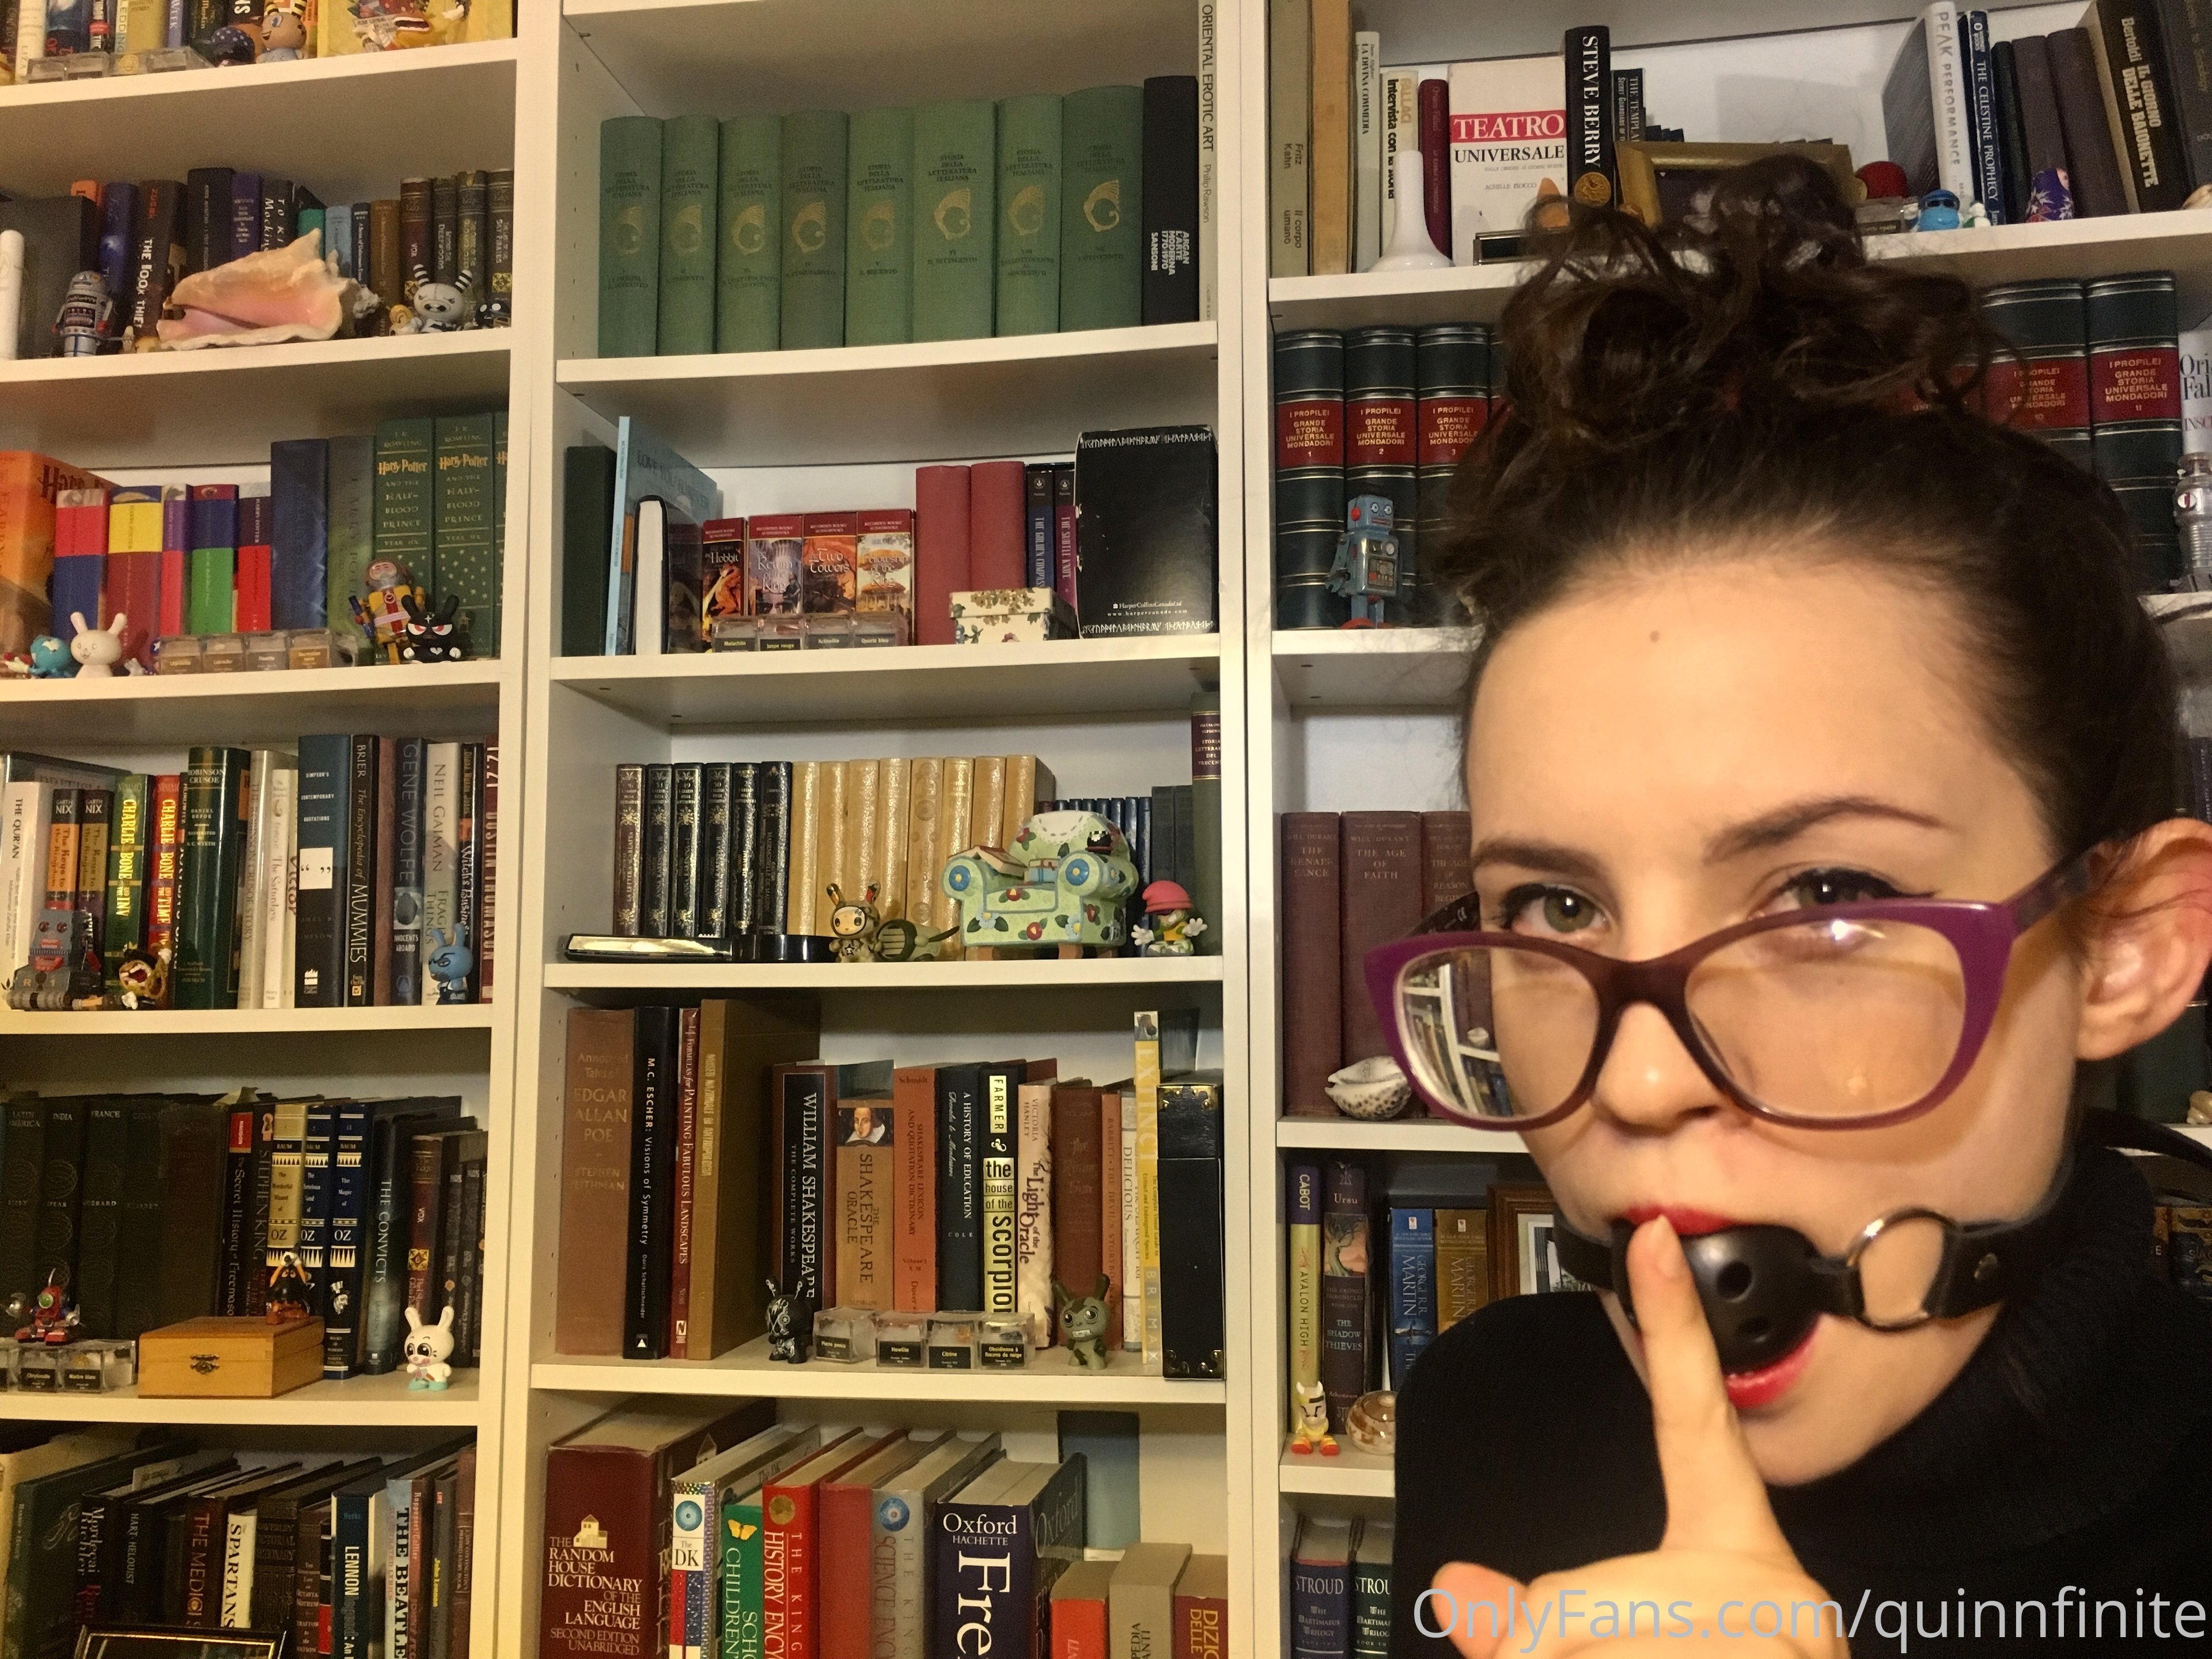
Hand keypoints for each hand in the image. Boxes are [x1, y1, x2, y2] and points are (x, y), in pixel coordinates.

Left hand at [1424, 1218, 1847, 1656]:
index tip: (1649, 1234)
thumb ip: (1537, 1625)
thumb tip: (1453, 1582)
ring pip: (1593, 1651)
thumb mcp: (1612, 1651)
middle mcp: (1771, 1594)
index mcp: (1735, 1564)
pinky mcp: (1783, 1653)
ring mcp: (1788, 1638)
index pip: (1695, 1428)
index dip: (1675, 1330)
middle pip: (1578, 1608)